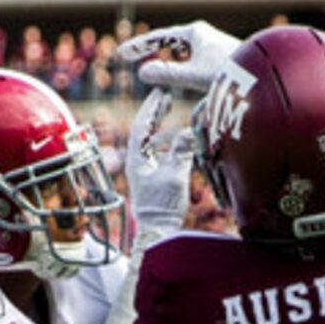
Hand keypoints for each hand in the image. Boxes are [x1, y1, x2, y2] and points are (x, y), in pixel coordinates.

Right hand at [116, 21, 244, 94]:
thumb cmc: (230, 72)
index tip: (121, 54)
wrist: (261, 74)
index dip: (138, 47)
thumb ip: (168, 74)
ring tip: (150, 63)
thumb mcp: (194, 75)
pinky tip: (178, 73)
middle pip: (168, 40)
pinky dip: (178, 63)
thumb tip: (142, 73)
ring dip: (164, 55)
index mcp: (194, 32)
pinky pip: (190, 56)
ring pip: (180, 48)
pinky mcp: (219, 55)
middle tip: (130, 57)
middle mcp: (202, 34)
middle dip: (149, 48)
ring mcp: (211, 44)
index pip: (158, 37)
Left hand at [124, 89, 195, 249]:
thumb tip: (187, 132)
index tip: (160, 91)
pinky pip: (159, 153)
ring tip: (172, 115)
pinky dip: (168, 142)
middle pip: (145, 131)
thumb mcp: (174, 177)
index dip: (151, 108)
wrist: (157, 232)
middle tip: (165, 96)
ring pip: (152, 141)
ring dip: (162, 127)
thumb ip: (181, 153)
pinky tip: (178, 140)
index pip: (142, 127)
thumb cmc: (163, 207)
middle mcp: (138, 163)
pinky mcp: (153, 178)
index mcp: (137, 160)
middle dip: (155, 113)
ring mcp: (145, 170)